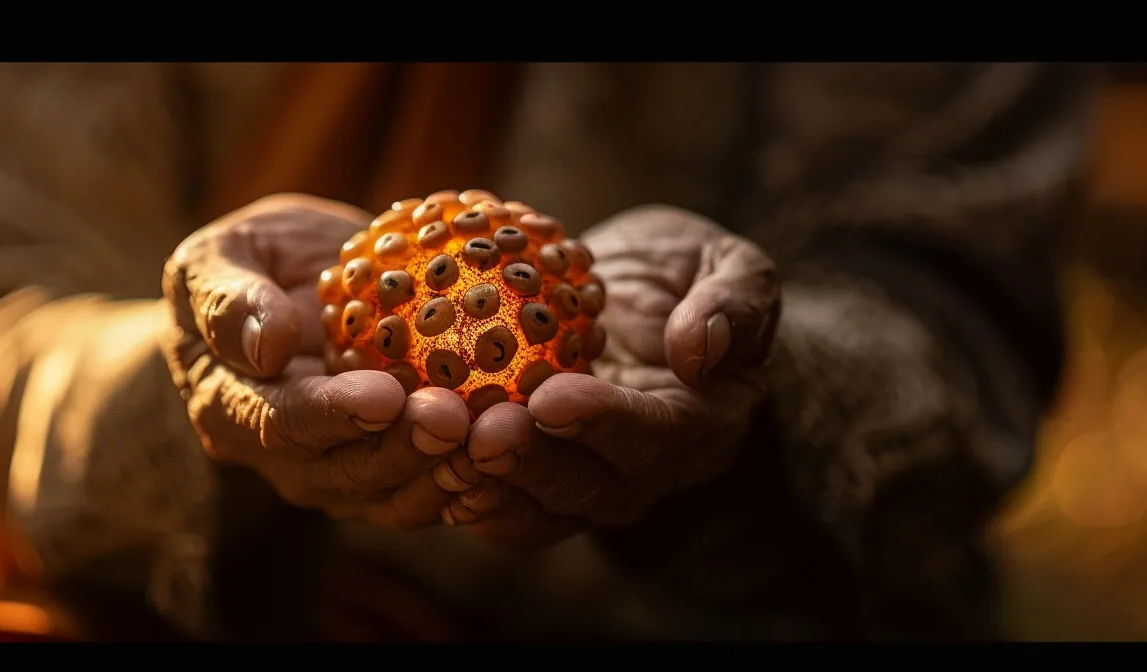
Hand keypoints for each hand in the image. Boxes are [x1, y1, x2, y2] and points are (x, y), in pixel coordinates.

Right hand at [164, 194, 467, 529]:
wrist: (291, 295)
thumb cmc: (248, 266)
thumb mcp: (215, 259)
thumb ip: (228, 298)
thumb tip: (268, 344)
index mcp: (229, 407)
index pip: (278, 422)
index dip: (331, 415)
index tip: (383, 395)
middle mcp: (284, 459)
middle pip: (345, 472)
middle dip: (403, 452)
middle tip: (457, 419)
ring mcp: (338, 475)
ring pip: (394, 496)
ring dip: (447, 474)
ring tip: (498, 436)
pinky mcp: (390, 474)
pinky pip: (431, 487)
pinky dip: (475, 474)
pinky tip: (519, 440)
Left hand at [436, 205, 779, 547]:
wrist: (646, 308)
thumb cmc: (691, 278)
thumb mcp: (731, 265)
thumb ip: (734, 302)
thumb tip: (700, 349)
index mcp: (701, 425)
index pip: (654, 433)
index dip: (604, 422)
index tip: (552, 399)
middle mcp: (644, 472)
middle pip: (587, 487)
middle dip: (531, 466)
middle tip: (478, 436)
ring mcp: (588, 486)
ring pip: (537, 510)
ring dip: (486, 488)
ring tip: (438, 453)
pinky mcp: (537, 484)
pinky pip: (500, 502)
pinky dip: (457, 489)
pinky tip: (412, 461)